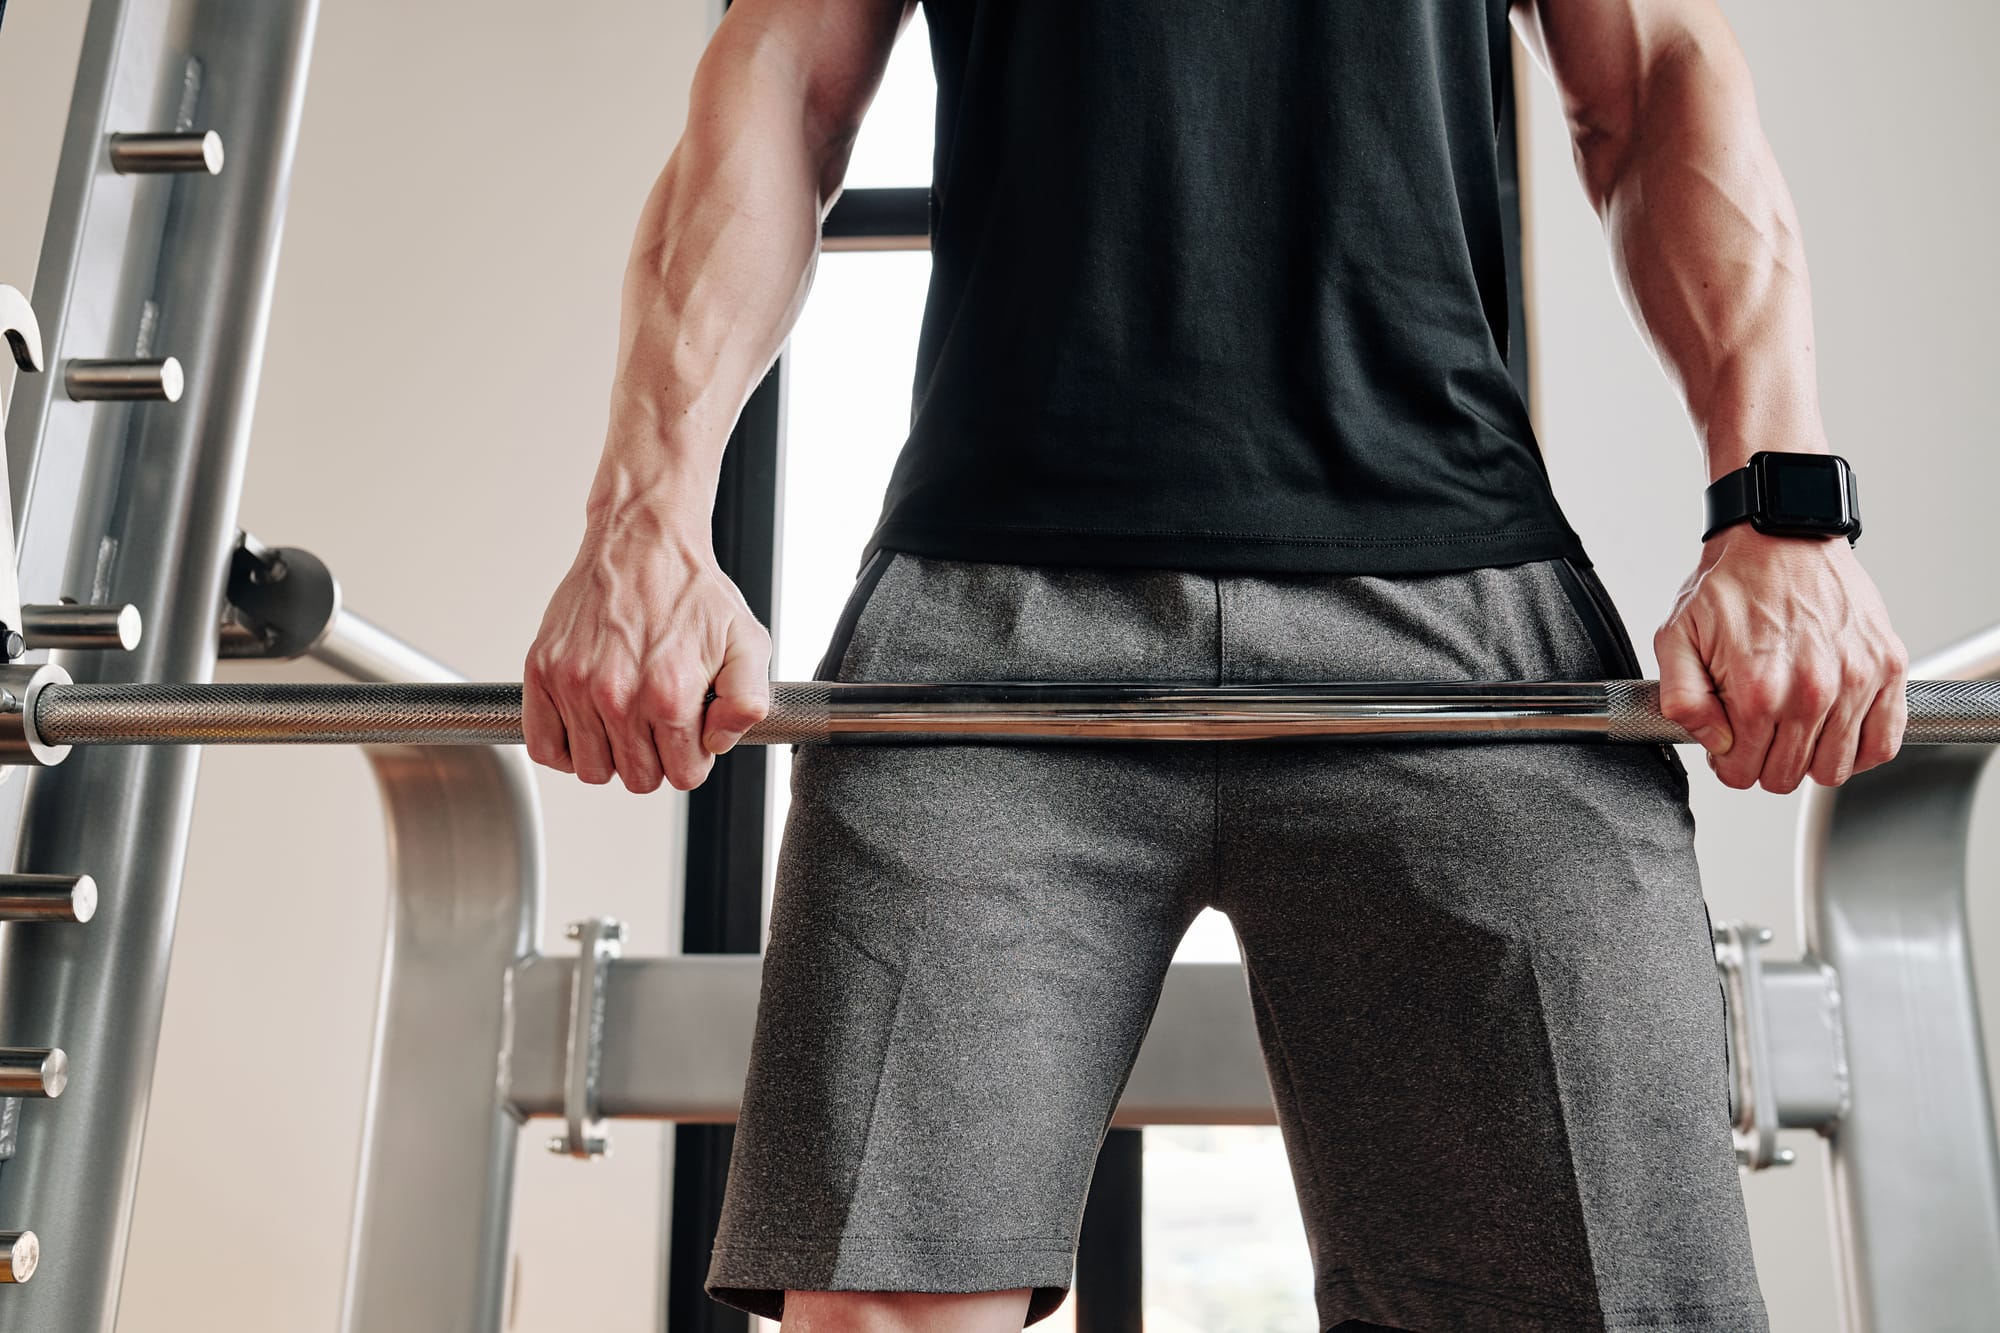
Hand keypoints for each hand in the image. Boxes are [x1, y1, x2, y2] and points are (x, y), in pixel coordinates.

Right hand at [523, 503, 770, 792]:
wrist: (643, 539)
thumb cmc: (692, 588)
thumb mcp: (748, 641)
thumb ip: (748, 701)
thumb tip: (719, 742)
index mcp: (669, 693)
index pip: (681, 775)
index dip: (691, 757)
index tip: (689, 732)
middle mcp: (617, 695)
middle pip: (637, 779)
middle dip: (656, 758)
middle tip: (659, 721)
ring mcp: (575, 685)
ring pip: (591, 770)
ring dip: (611, 753)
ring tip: (626, 717)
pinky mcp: (542, 671)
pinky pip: (545, 747)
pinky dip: (566, 747)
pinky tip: (589, 723)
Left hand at [1654, 528, 1906, 792]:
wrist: (1780, 536)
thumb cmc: (1731, 583)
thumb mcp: (1675, 637)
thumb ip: (1682, 700)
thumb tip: (1711, 743)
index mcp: (1757, 688)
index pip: (1742, 773)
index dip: (1728, 762)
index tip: (1728, 741)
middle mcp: (1811, 690)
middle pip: (1787, 776)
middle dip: (1764, 761)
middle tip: (1757, 729)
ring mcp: (1856, 681)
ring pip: (1834, 769)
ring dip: (1810, 758)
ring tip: (1793, 725)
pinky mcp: (1889, 669)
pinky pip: (1883, 743)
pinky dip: (1859, 748)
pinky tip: (1833, 728)